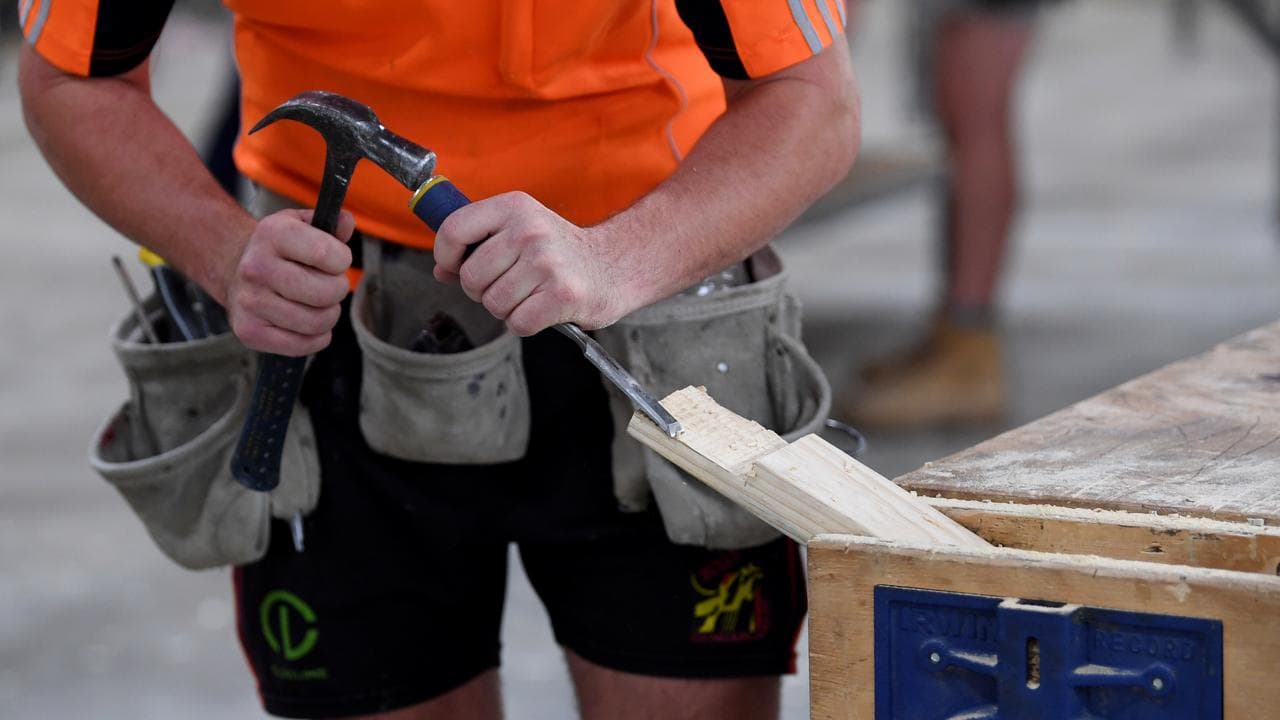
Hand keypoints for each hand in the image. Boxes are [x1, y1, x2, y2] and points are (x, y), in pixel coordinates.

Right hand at [225, 208, 354, 354]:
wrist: (234, 270)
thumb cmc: (279, 249)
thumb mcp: (300, 225)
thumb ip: (329, 223)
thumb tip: (346, 222)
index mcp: (272, 234)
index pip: (326, 254)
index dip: (342, 261)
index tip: (335, 261)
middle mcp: (256, 267)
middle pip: (325, 293)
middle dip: (337, 291)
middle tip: (328, 286)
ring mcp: (250, 302)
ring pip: (316, 322)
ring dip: (328, 316)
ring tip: (318, 304)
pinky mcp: (249, 331)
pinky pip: (302, 345)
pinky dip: (316, 338)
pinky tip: (309, 323)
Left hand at [432, 192, 628, 335]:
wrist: (615, 266)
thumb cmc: (560, 252)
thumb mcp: (520, 232)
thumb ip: (478, 246)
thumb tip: (442, 270)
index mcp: (514, 208)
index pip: (454, 229)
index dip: (446, 256)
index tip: (456, 267)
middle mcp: (529, 231)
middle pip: (472, 277)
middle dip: (482, 291)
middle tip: (508, 285)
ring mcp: (547, 262)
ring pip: (494, 304)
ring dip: (506, 309)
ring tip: (529, 296)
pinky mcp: (563, 294)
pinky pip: (518, 323)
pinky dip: (525, 324)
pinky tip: (542, 309)